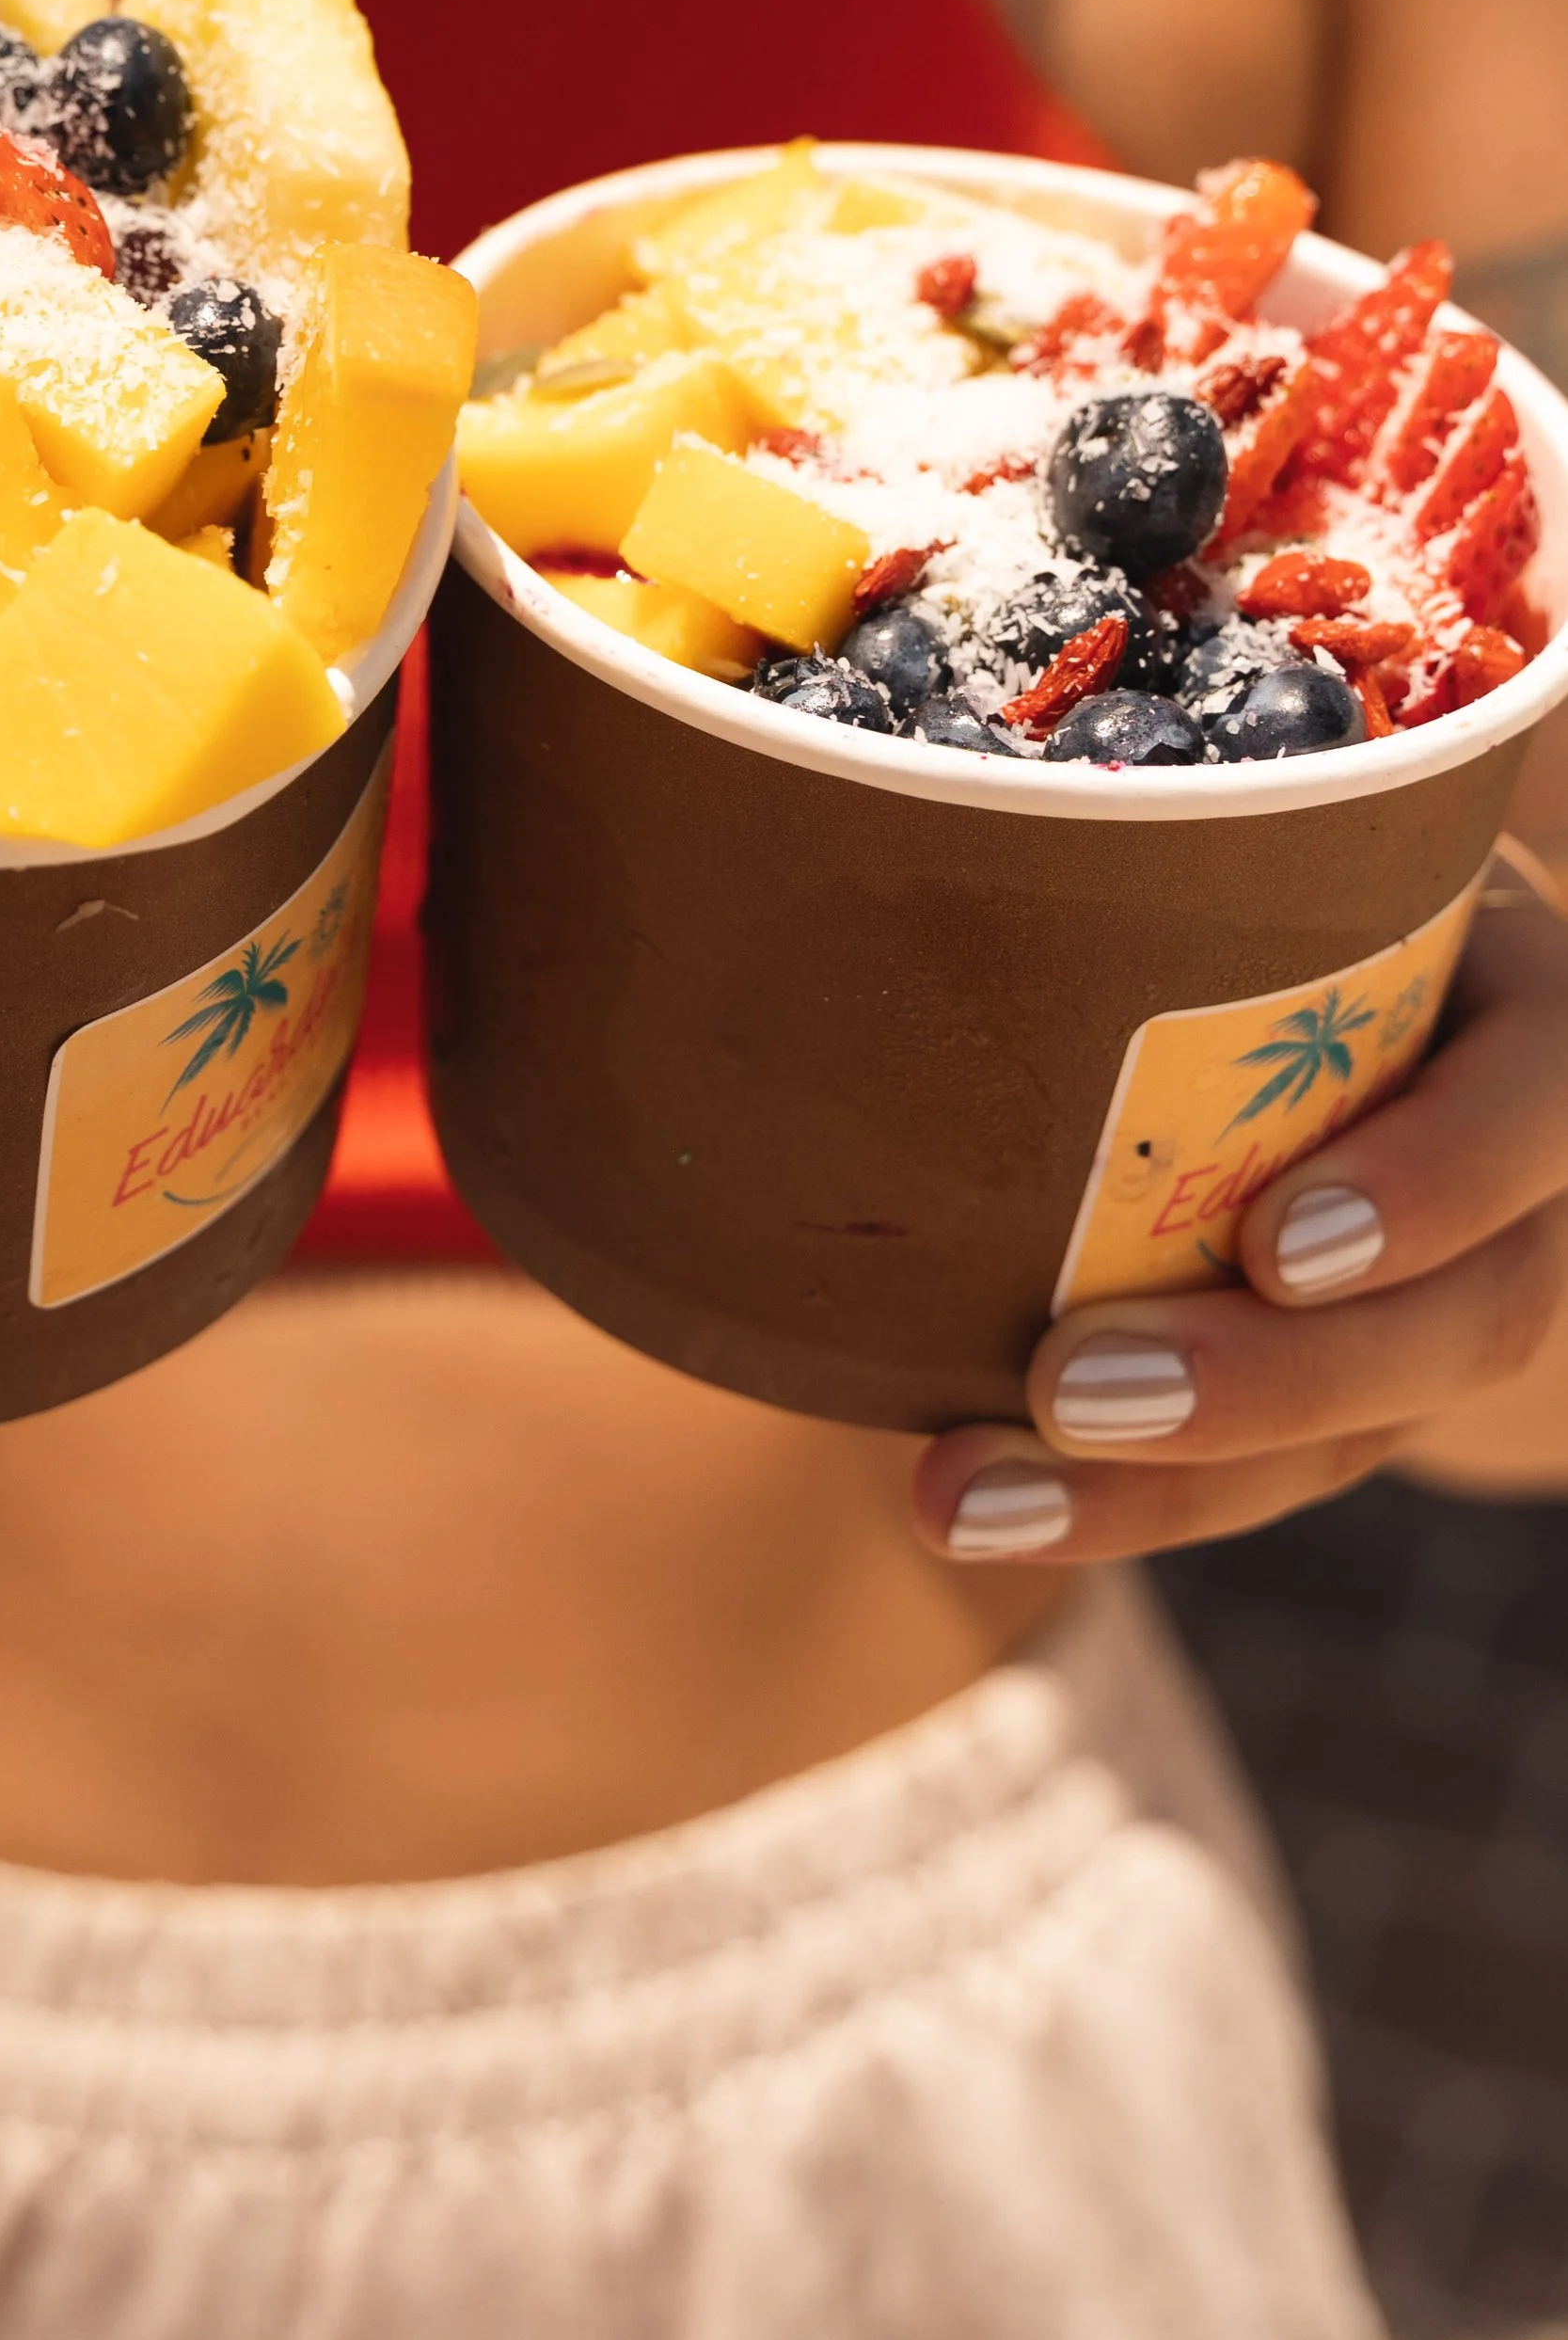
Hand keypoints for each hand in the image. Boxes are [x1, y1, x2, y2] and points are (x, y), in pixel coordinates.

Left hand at [914, 845, 1567, 1563]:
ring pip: (1361, 1431)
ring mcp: (1448, 1292)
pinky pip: (1266, 1473)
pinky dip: (1122, 1500)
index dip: (1435, 1183)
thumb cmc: (1258, 870)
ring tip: (968, 1495)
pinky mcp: (1356, 1385)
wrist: (1309, 986)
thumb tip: (841, 833)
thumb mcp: (1268, 840)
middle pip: (1469, 1316)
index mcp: (1517, 1001)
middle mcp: (1511, 1160)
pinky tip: (974, 1505)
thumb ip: (1152, 855)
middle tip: (1071, 1391)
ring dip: (1161, 1487)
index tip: (1275, 1241)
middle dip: (1267, 1379)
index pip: (1541, 1094)